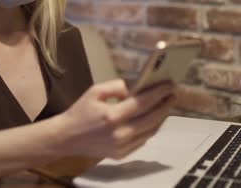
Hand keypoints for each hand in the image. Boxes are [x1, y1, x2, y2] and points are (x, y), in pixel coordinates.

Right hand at [55, 79, 175, 159]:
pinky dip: (151, 128)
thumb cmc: (80, 112)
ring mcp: (121, 147)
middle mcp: (119, 133)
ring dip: (161, 117)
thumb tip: (137, 88)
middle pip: (152, 118)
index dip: (159, 93)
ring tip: (166, 105)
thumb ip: (117, 87)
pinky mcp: (121, 155)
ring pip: (150, 131)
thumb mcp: (95, 91)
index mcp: (112, 116)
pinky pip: (142, 140)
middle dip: (166, 105)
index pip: (143, 103)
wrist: (66, 137)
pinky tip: (154, 118)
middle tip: (174, 94)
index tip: (170, 84)